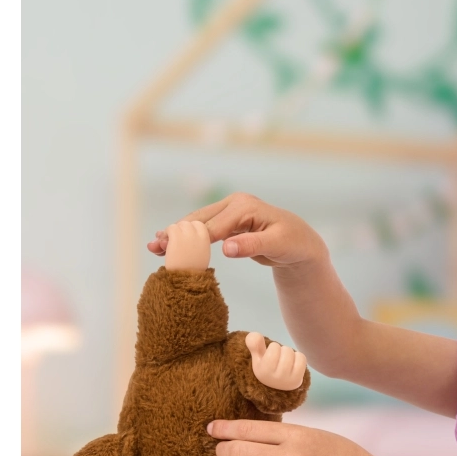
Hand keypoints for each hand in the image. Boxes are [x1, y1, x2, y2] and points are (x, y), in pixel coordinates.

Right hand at [147, 193, 327, 268]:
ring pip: (198, 222)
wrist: (301, 243)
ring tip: (155, 245)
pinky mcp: (228, 221)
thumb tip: (226, 248)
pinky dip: (188, 236)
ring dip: (177, 234)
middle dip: (177, 233)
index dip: (192, 240)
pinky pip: (204, 228)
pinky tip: (169, 243)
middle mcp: (235, 204)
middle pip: (200, 220)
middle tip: (155, 246)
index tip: (174, 252)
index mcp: (244, 206)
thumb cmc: (293, 244)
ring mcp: (230, 211)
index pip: (214, 226)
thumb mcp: (277, 246)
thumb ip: (252, 246)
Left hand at [208, 419, 388, 455]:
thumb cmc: (341, 455)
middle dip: (224, 449)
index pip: (250, 429)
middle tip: (220, 448)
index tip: (212, 428)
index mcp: (297, 436)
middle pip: (239, 453)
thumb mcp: (314, 435)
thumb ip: (284, 435)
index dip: (226, 428)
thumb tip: (247, 433)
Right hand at [246, 331, 305, 390]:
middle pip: (286, 350)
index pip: (274, 347)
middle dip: (282, 350)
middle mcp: (275, 377)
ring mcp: (287, 379)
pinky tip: (294, 363)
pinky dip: (299, 357)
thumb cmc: (267, 368)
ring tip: (286, 360)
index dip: (274, 347)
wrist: (277, 386)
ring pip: (293, 354)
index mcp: (263, 370)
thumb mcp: (257, 356)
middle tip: (279, 358)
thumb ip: (254, 344)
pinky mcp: (298, 380)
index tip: (271, 355)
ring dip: (290, 353)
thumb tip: (254, 334)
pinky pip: (302, 359)